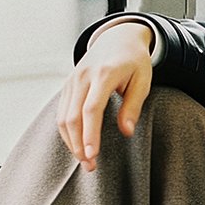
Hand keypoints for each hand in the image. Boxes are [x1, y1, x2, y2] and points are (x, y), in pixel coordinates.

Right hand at [57, 22, 153, 172]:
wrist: (118, 38)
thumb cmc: (134, 61)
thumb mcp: (143, 80)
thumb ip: (133, 105)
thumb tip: (126, 132)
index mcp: (104, 74)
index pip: (91, 108)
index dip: (90, 134)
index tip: (93, 155)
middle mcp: (83, 77)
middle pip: (72, 116)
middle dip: (79, 144)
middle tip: (90, 166)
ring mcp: (72, 81)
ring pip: (62, 117)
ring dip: (71, 142)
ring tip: (85, 161)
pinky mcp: (67, 85)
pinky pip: (61, 112)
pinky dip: (67, 132)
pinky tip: (77, 145)